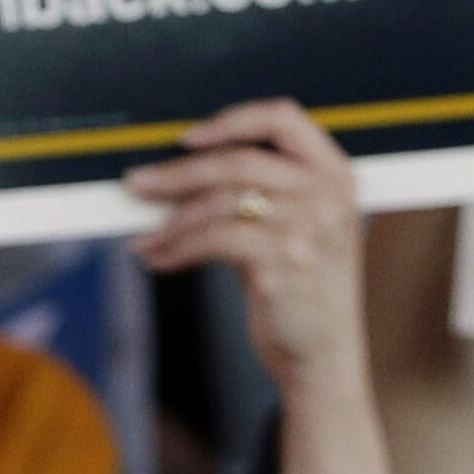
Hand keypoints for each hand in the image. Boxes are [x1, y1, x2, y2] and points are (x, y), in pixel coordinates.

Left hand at [129, 102, 364, 392]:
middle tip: (137, 183)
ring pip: (217, 202)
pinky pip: (211, 240)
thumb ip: (268, 190)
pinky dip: (176, 248)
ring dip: (169, 220)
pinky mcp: (280, 265)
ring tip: (144, 236)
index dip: (232, 121)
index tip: (187, 139)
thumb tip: (182, 170)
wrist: (325, 356)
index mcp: (335, 174)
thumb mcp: (306, 227)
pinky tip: (158, 258)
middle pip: (236, 161)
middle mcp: (326, 196)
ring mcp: (306, 230)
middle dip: (177, 173)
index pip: (282, 118)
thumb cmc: (304, 289)